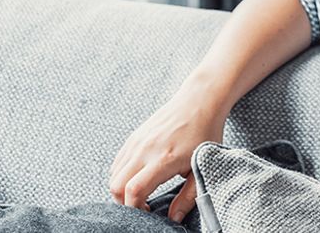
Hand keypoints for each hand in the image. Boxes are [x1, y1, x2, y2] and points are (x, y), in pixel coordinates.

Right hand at [108, 86, 226, 222]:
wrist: (200, 101)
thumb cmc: (205, 133)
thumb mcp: (202, 167)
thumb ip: (188, 197)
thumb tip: (174, 218)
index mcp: (163, 159)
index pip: (134, 191)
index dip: (136, 209)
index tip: (149, 213)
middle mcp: (144, 150)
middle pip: (116, 186)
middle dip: (125, 203)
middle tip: (143, 207)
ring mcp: (136, 142)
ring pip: (113, 175)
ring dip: (122, 189)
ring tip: (142, 193)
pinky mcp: (134, 137)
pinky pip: (117, 162)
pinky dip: (121, 175)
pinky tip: (139, 177)